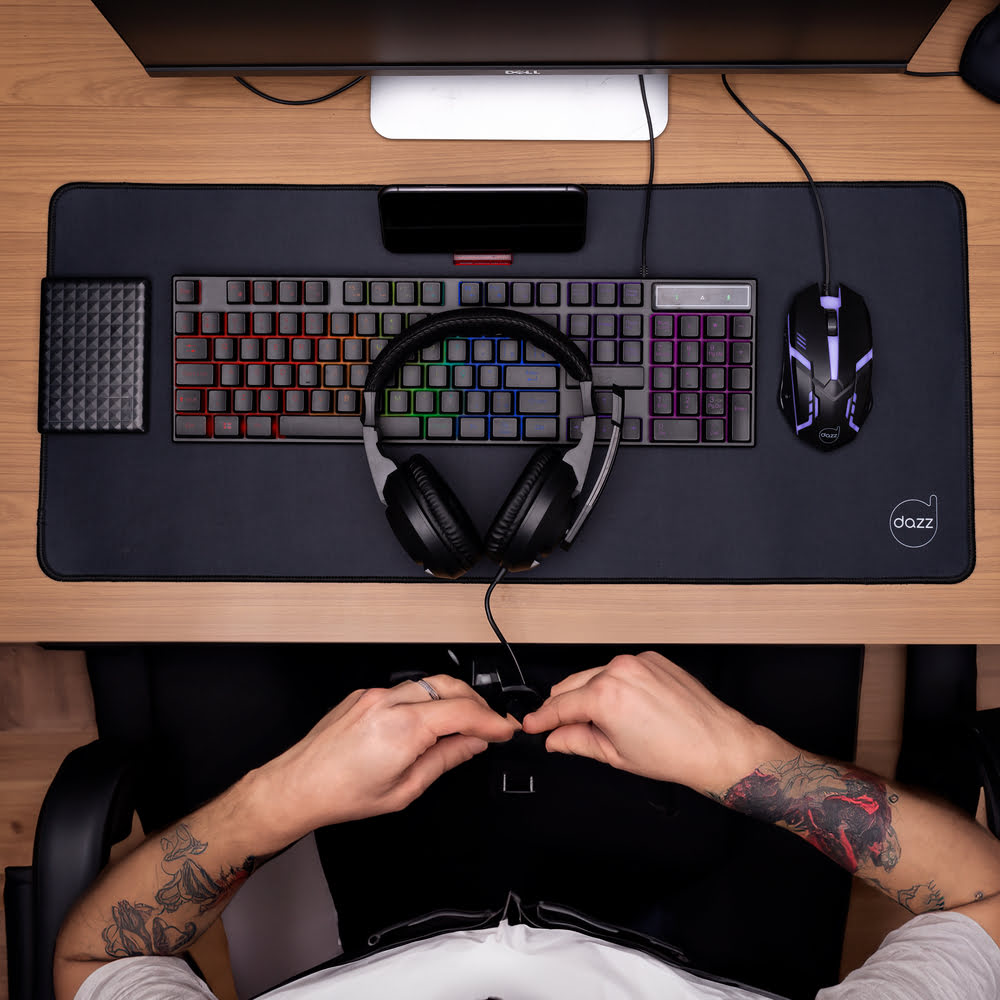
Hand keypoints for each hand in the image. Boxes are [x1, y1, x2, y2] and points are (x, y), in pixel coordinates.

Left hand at [249, 674, 516, 848]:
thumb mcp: (405, 789)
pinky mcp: (363, 695)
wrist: (298, 786)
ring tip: (463, 723)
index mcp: (404, 729)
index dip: (491, 721)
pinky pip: (404, 690)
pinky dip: (424, 700)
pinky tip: (427, 721)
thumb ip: (445, 759)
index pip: (463, 712)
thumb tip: (473, 743)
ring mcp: (374, 695)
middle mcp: (389, 703)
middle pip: (449, 686)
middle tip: (489, 724)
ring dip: (451, 698)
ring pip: (427, 684)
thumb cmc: (343, 794)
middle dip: (476, 702)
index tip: (505, 730)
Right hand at [522, 651, 790, 796]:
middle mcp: (619, 670)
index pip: (559, 705)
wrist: (718, 745)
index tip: (531, 726)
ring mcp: (637, 661)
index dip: (541, 719)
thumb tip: (555, 739)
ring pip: (595, 675)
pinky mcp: (652, 659)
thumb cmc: (674, 754)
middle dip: (564, 707)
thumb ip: (576, 741)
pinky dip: (614, 685)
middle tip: (562, 730)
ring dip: (589, 695)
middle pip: (572, 685)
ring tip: (602, 723)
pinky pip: (620, 670)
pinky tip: (626, 708)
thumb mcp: (615, 755)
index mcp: (605, 696)